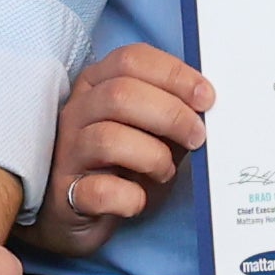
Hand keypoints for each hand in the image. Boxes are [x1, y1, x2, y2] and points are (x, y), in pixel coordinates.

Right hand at [23, 44, 210, 265]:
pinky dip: (129, 197)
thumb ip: (173, 113)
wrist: (78, 214)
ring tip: (165, 171)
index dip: (173, 75)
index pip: (131, 60)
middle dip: (170, 114)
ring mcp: (67, 153)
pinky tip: (138, 200)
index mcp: (97, 85)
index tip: (206, 98)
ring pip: (109, 139)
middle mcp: (76, 112)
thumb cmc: (121, 166)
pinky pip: (100, 191)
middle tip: (197, 137)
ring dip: (152, 156)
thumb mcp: (150, 131)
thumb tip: (208, 106)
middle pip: (121, 95)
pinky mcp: (65, 194)